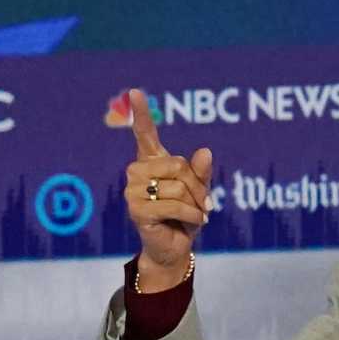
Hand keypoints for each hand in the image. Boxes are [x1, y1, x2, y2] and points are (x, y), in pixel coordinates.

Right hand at [122, 88, 212, 289]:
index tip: (135, 91)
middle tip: (202, 202)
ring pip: (177, 186)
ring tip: (197, 214)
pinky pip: (174, 204)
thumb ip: (201, 172)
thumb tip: (206, 152)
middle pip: (177, 164)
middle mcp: (137, 172)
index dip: (142, 113)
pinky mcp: (136, 210)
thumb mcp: (199, 191)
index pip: (145, 134)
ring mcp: (133, 191)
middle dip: (196, 184)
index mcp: (152, 162)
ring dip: (196, 203)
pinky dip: (192, 214)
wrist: (174, 248)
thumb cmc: (185, 216)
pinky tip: (194, 222)